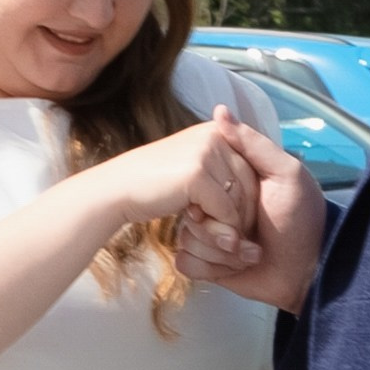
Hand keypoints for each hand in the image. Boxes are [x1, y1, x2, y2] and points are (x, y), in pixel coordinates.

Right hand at [112, 113, 258, 235]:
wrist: (115, 190)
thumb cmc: (153, 183)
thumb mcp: (192, 168)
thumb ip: (222, 168)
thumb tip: (253, 181)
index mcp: (216, 132)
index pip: (251, 171)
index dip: (247, 201)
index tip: (235, 222)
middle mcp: (215, 136)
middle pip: (251, 186)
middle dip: (243, 216)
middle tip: (230, 237)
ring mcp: (206, 152)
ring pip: (240, 201)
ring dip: (232, 227)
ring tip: (217, 238)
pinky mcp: (196, 173)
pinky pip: (225, 211)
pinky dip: (219, 230)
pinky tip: (200, 232)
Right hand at [175, 116, 326, 310]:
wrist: (305, 273)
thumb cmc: (300, 221)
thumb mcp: (286, 174)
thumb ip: (253, 144)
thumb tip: (219, 111)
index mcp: (231, 182)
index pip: (201, 179)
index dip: (216, 198)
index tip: (242, 209)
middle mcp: (216, 205)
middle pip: (189, 211)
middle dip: (218, 230)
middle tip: (248, 236)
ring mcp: (209, 234)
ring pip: (185, 238)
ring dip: (219, 252)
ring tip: (248, 254)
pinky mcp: (206, 262)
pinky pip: (186, 262)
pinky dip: (210, 268)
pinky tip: (233, 269)